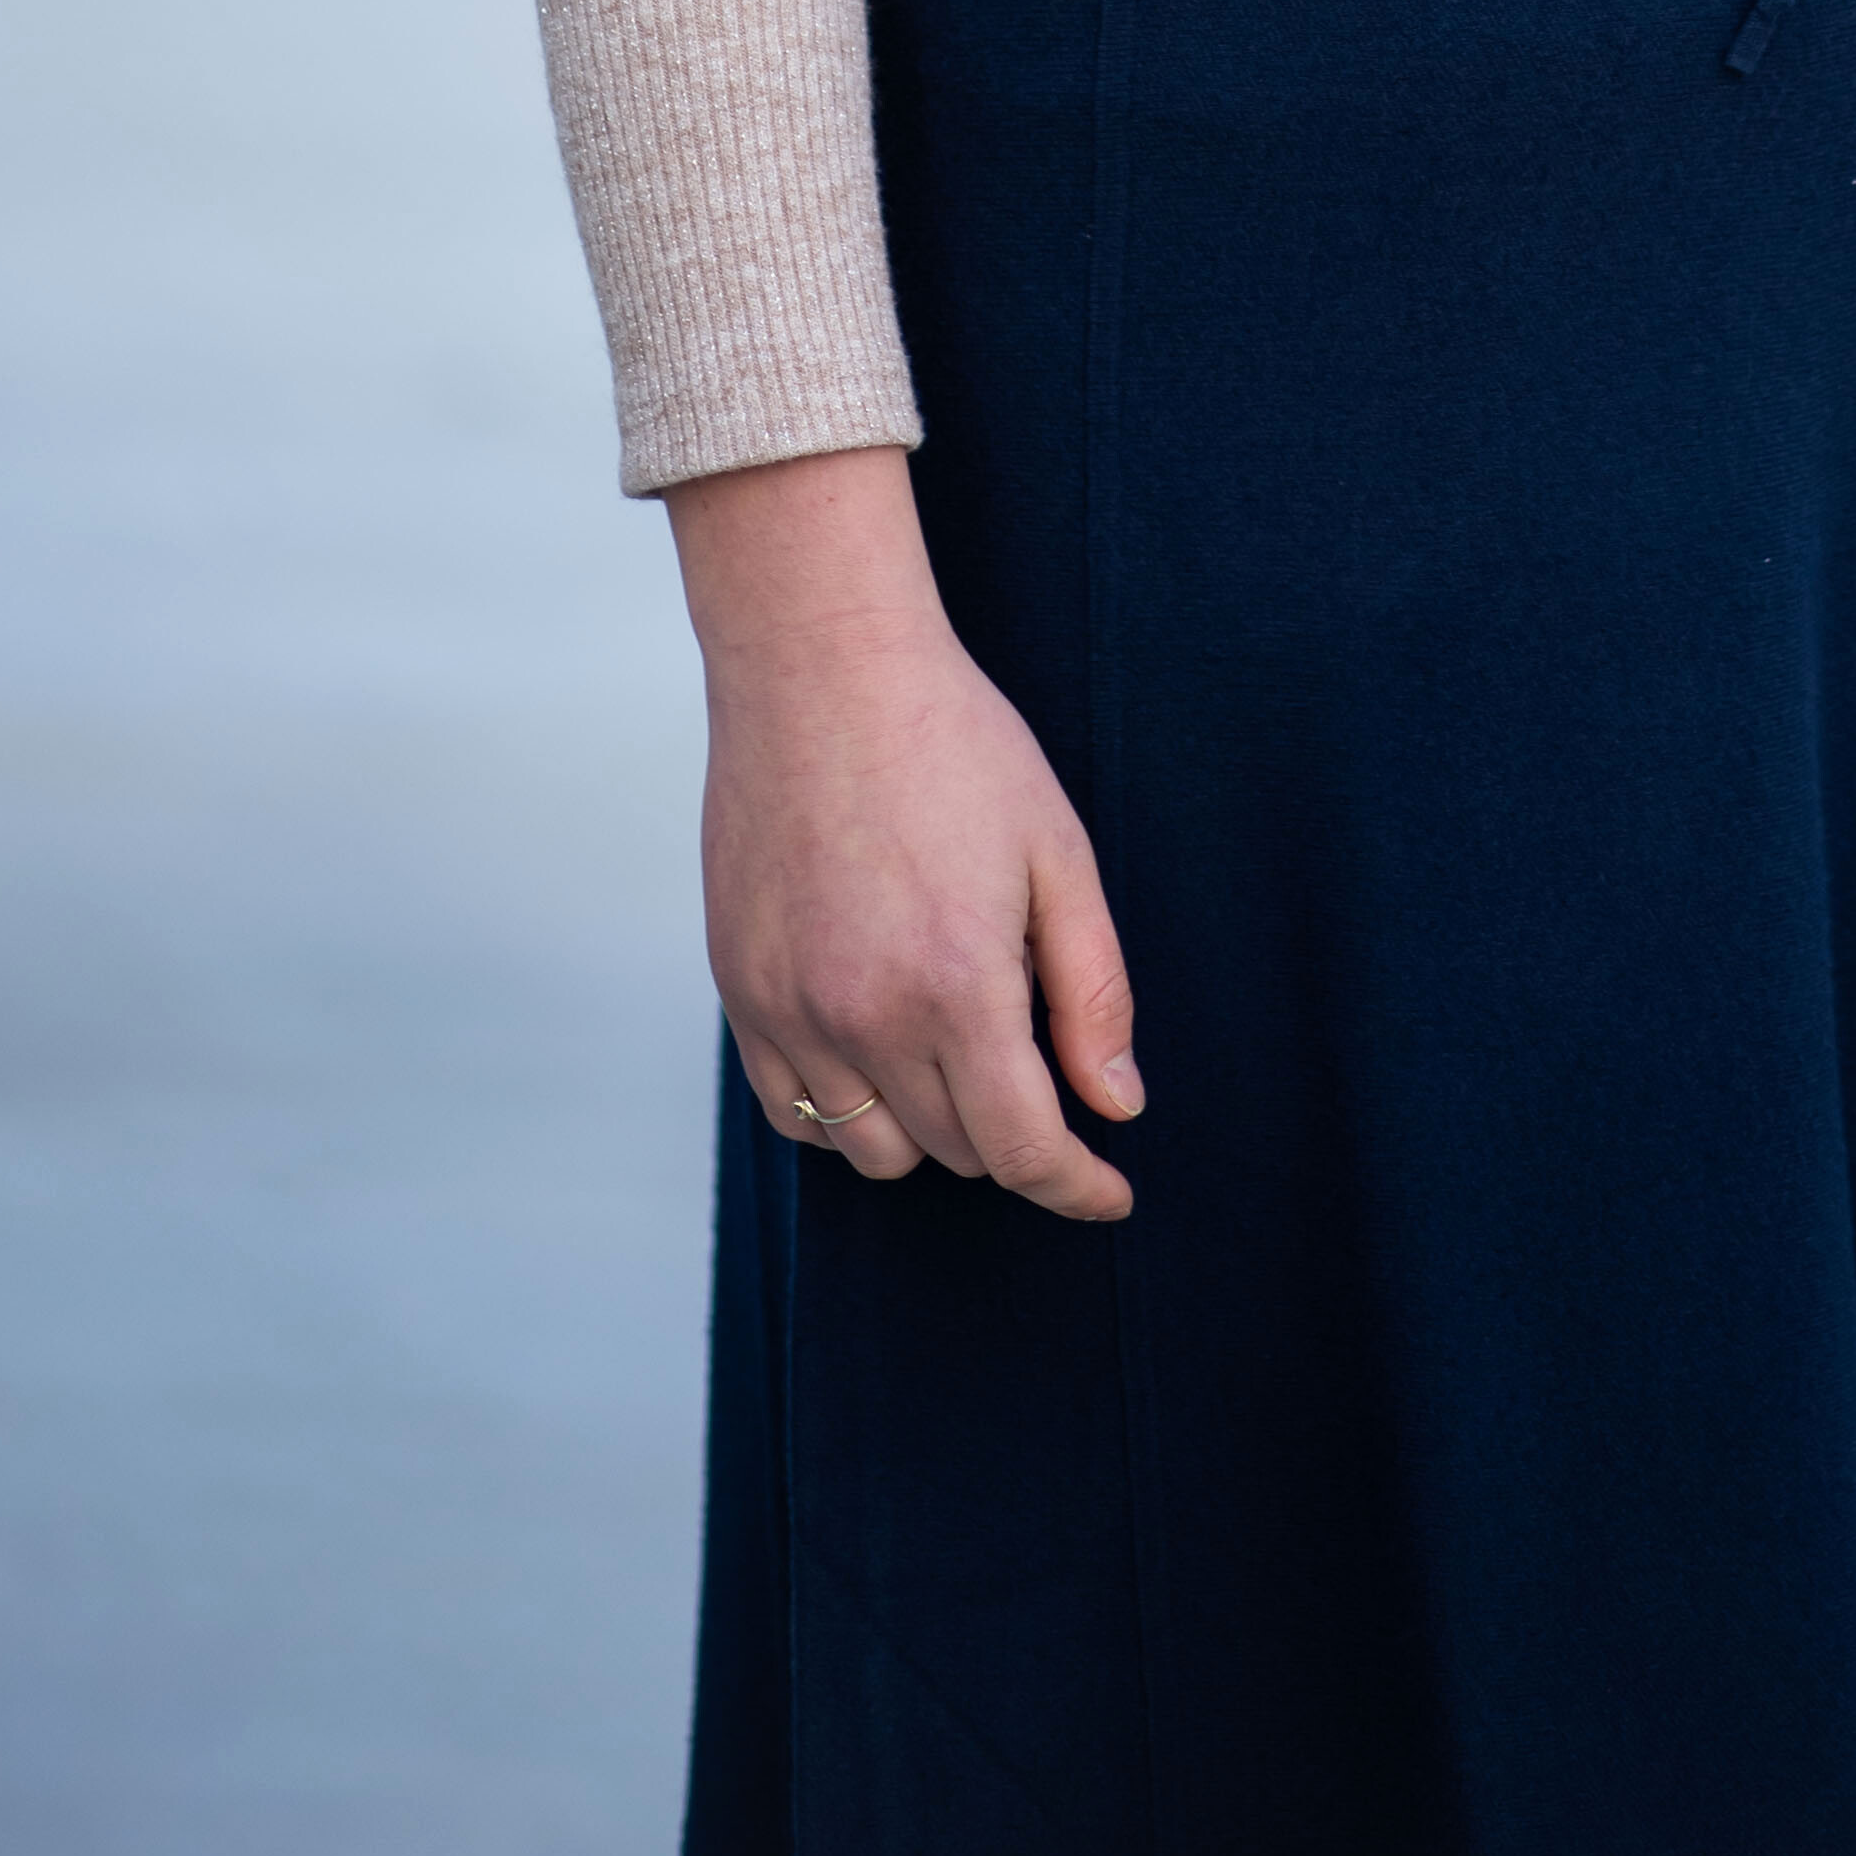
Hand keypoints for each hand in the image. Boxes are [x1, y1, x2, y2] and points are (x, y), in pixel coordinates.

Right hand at [668, 443, 1138, 1218]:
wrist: (820, 664)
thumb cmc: (953, 743)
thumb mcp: (1057, 852)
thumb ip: (1092, 991)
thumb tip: (1115, 1104)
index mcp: (956, 984)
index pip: (1022, 1149)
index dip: (1077, 1185)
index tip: (1110, 1191)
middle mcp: (863, 1016)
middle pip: (956, 1150)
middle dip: (1015, 1132)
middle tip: (1043, 1066)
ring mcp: (789, 1009)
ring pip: (873, 1149)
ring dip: (931, 1128)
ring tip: (960, 1048)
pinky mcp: (739, 991)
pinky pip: (796, 1112)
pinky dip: (847, 1110)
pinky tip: (882, 1050)